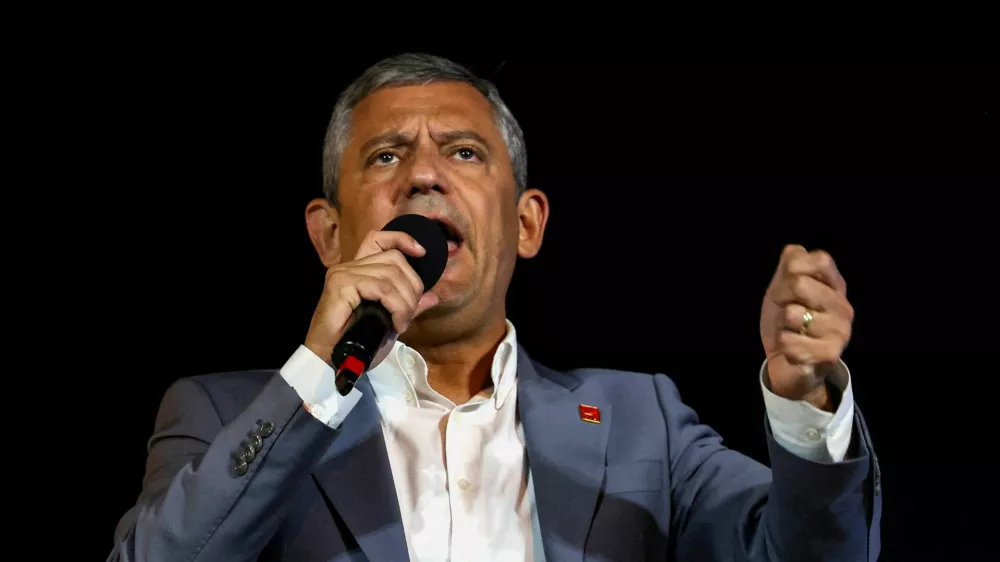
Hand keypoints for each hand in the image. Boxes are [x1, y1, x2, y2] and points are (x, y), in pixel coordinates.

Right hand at [304, 230, 439, 366]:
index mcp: (359, 270)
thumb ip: (407, 305)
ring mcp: (344, 273)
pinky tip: (395, 324)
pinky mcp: (341, 284)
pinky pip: (381, 288)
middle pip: (395, 259)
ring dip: (405, 302)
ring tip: (401, 323)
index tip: (421, 253)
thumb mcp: (389, 322)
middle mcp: (350, 266)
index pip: (379, 239)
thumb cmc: (356, 342)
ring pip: (391, 275)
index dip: (401, 239)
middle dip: (412, 287)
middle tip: (408, 315)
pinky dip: (396, 307)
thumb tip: (432, 297)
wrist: (330, 360)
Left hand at [760, 245, 853, 409]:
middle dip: (780, 297)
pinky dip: (783, 346)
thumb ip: (790, 265)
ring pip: (791, 314)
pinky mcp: (830, 355)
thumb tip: (794, 251)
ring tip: (793, 333)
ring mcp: (840, 332)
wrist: (789, 366)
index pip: (821, 259)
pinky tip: (794, 351)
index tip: (785, 287)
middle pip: (800, 283)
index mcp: (835, 286)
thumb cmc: (788, 323)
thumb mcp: (784, 289)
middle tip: (784, 312)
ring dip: (782, 326)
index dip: (793, 269)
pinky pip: (789, 341)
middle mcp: (843, 307)